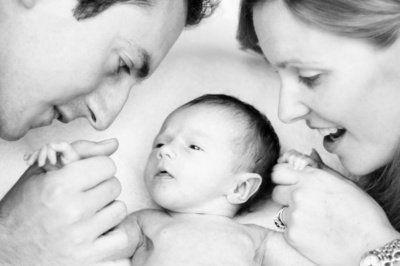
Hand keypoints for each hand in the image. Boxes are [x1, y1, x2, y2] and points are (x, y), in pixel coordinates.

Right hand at [0, 139, 128, 265]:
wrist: (5, 252)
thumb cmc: (21, 210)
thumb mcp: (41, 172)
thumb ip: (80, 152)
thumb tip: (114, 144)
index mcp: (58, 186)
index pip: (107, 165)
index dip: (97, 168)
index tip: (87, 175)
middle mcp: (72, 211)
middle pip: (115, 185)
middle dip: (102, 187)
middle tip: (85, 195)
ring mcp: (81, 237)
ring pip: (120, 209)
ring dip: (108, 209)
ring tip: (90, 212)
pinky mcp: (87, 258)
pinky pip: (121, 237)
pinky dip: (113, 232)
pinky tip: (98, 229)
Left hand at [272, 150, 399, 265]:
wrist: (371, 247)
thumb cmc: (363, 214)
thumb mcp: (345, 184)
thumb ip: (321, 168)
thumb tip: (309, 153)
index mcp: (312, 178)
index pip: (278, 171)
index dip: (282, 177)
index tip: (288, 183)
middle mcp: (298, 193)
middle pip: (276, 191)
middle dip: (285, 196)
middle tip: (302, 204)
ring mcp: (294, 215)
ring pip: (281, 211)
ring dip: (292, 215)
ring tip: (314, 221)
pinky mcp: (292, 235)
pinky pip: (287, 229)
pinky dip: (297, 231)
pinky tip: (315, 234)